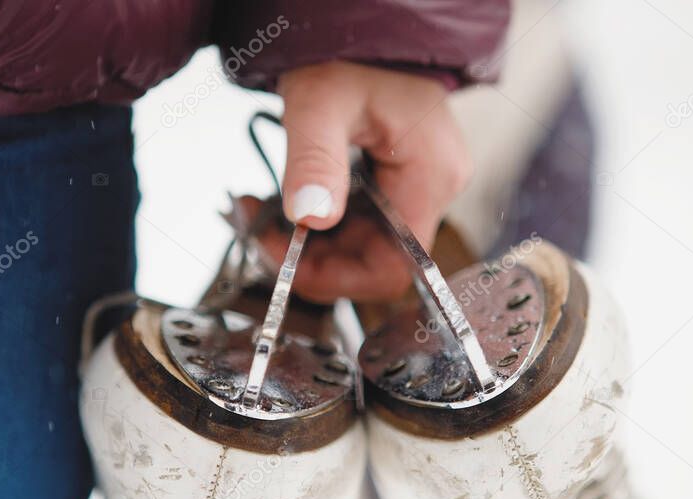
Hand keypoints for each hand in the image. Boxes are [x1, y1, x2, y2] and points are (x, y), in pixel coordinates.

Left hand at [259, 61, 470, 302]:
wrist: (362, 20)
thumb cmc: (348, 53)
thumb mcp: (319, 103)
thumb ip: (314, 161)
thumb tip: (311, 219)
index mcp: (431, 177)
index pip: (394, 267)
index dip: (339, 278)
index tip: (286, 262)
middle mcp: (435, 189)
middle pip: (375, 259)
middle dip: (313, 256)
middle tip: (256, 230)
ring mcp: (420, 185)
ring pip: (364, 244)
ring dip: (312, 240)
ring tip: (261, 212)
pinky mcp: (402, 180)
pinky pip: (363, 221)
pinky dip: (322, 218)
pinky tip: (288, 200)